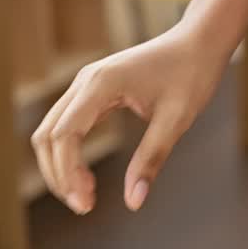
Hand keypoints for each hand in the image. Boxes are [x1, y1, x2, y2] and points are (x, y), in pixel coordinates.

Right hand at [31, 25, 228, 213]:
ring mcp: (86, 84)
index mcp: (101, 84)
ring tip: (86, 196)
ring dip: (60, 166)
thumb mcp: (176, 120)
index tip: (86, 204)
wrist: (199, 42)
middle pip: (48, 135)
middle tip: (84, 206)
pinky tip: (87, 177)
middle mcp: (85, 81)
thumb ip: (152, 158)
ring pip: (52, 131)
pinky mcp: (93, 91)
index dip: (68, 174)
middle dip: (58, 175)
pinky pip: (67, 125)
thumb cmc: (192, 75)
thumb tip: (134, 202)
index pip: (64, 135)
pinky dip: (69, 153)